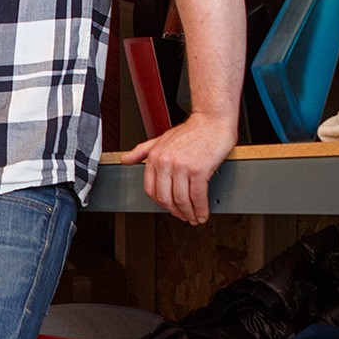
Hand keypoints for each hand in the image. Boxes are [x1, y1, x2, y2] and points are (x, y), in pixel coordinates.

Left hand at [121, 112, 236, 224]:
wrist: (212, 121)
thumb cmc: (191, 130)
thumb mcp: (160, 139)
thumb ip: (142, 151)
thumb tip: (125, 159)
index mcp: (155, 157)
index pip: (151, 190)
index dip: (161, 204)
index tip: (169, 208)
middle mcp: (166, 162)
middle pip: (165, 198)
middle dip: (175, 212)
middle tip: (183, 216)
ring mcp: (182, 167)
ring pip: (182, 200)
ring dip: (189, 214)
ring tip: (194, 217)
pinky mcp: (199, 170)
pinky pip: (198, 196)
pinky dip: (201, 209)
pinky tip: (203, 213)